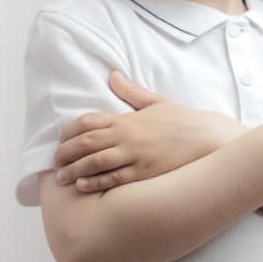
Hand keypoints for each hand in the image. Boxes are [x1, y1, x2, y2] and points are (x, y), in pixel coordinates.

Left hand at [51, 70, 244, 192]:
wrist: (208, 138)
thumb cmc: (181, 121)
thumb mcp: (156, 101)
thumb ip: (131, 91)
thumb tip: (112, 74)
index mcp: (127, 118)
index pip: (87, 122)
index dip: (68, 133)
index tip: (59, 142)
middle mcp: (127, 136)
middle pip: (86, 142)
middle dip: (66, 153)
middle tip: (54, 163)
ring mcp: (136, 155)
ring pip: (96, 162)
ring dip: (75, 170)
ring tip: (62, 178)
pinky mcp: (145, 173)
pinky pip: (115, 179)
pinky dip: (96, 183)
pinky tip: (83, 187)